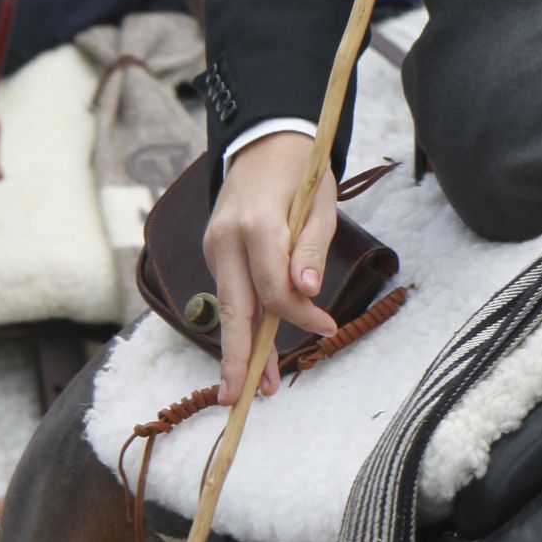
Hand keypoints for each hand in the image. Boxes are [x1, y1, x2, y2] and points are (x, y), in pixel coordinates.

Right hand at [203, 132, 337, 403]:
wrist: (264, 143)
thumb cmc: (302, 172)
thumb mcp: (320, 203)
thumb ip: (311, 249)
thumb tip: (307, 293)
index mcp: (257, 224)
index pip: (274, 287)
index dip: (300, 315)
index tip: (327, 329)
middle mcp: (226, 238)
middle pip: (234, 308)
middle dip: (240, 356)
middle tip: (244, 398)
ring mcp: (214, 245)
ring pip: (228, 306)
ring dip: (239, 347)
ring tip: (252, 387)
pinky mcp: (214, 250)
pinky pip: (229, 292)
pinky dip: (241, 321)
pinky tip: (251, 349)